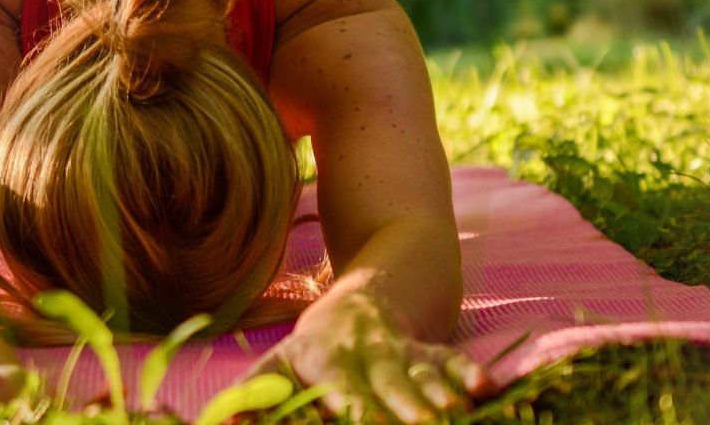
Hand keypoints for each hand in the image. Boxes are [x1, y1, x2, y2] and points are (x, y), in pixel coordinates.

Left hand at [242, 291, 494, 422]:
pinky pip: (451, 360)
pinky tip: (486, 388)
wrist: (364, 298)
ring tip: (455, 411)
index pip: (339, 385)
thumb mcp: (277, 364)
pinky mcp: (430, 350)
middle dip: (403, 406)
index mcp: (325, 357)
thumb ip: (253, 393)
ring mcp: (402, 350)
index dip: (351, 405)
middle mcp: (366, 352)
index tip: (361, 420)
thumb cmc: (310, 348)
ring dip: (439, 391)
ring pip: (421, 371)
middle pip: (386, 381)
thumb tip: (222, 422)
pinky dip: (469, 373)